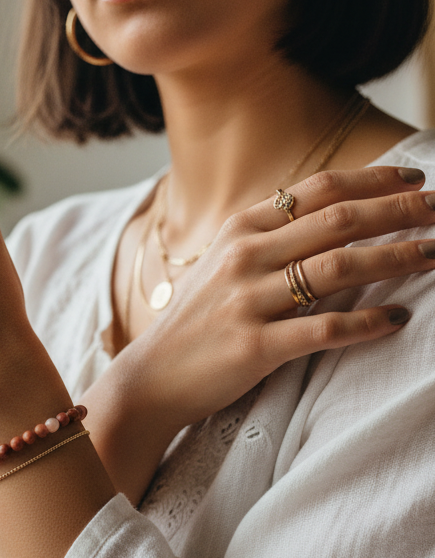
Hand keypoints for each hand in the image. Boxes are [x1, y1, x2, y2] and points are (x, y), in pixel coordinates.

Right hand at [85, 166, 434, 498]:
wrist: (150, 377)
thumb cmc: (193, 323)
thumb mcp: (219, 265)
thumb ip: (266, 239)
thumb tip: (327, 219)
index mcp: (238, 230)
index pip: (316, 190)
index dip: (372, 180)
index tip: (413, 180)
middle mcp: (243, 257)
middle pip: (338, 221)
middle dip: (399, 212)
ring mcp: (247, 301)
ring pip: (338, 268)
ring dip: (396, 258)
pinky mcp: (255, 347)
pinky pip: (325, 329)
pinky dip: (368, 323)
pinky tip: (398, 319)